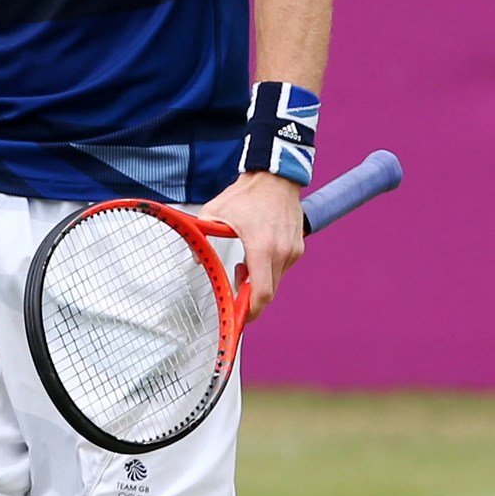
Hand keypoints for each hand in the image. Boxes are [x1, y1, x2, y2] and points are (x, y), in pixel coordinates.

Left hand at [199, 171, 303, 321]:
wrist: (275, 177)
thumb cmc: (246, 195)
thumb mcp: (215, 213)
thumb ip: (201, 237)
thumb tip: (196, 259)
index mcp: (262, 248)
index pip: (262, 294)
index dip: (251, 311)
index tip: (239, 317)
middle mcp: (282, 252)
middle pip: (268, 292)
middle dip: (250, 296)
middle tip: (235, 282)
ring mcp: (293, 251)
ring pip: (276, 281)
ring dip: (259, 281)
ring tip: (243, 263)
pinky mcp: (298, 248)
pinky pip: (282, 269)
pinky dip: (269, 270)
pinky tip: (257, 254)